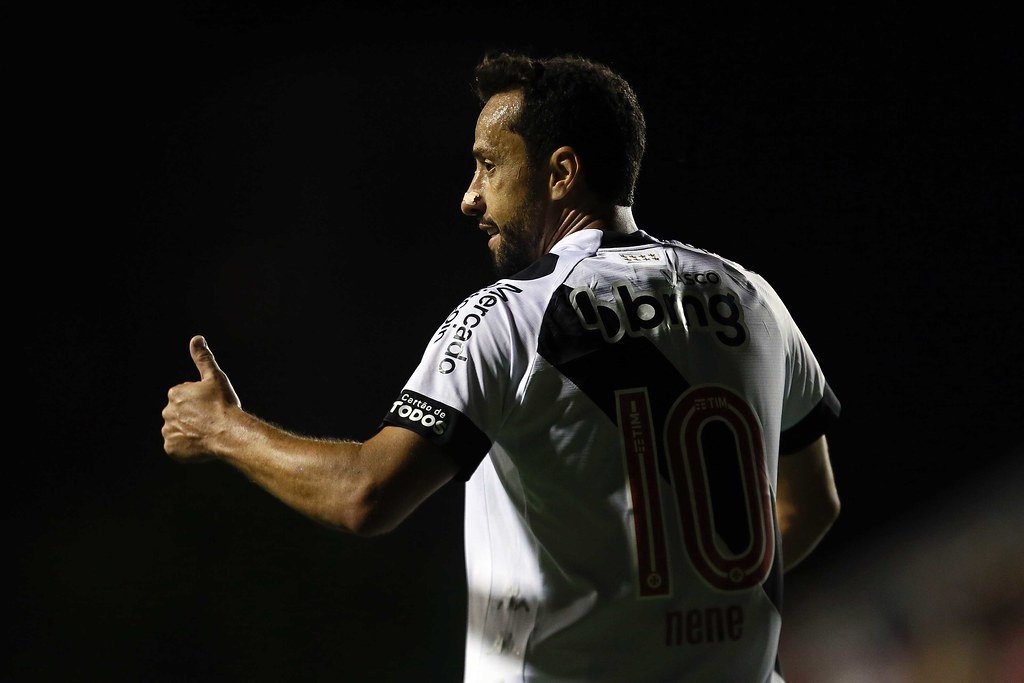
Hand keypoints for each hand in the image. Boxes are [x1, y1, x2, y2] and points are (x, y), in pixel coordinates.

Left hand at [162, 335, 240, 461]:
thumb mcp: (215, 377)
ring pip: (178, 431)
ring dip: (190, 432)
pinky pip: (177, 447)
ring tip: (207, 433)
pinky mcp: (170, 448)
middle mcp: (167, 411)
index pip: (186, 398)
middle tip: (211, 420)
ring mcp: (168, 431)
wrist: (228, 432)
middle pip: (181, 415)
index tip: (212, 406)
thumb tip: (196, 338)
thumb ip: (203, 358)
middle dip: (193, 418)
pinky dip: (186, 448)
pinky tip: (201, 444)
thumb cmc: (224, 404)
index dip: (201, 403)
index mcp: (175, 393)